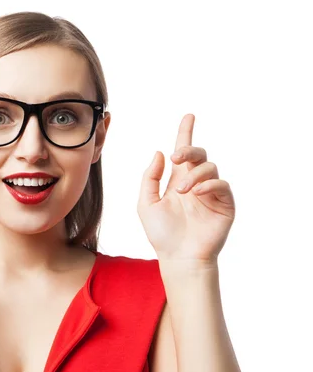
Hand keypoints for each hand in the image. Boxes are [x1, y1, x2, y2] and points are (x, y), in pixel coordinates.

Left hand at [137, 114, 235, 268]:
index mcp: (177, 181)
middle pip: (198, 154)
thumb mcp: (146, 203)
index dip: (186, 133)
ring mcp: (211, 193)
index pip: (183, 152)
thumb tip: (159, 152)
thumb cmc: (161, 233)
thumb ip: (150, 178)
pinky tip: (196, 193)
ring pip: (209, 167)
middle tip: (177, 157)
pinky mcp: (224, 204)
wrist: (178, 256)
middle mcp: (195, 184)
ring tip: (182, 190)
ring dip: (194, 174)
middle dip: (189, 149)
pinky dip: (208, 184)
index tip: (189, 116)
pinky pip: (221, 184)